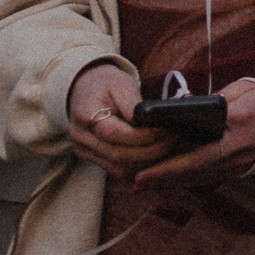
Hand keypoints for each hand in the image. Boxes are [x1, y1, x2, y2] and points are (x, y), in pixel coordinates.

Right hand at [66, 63, 173, 183]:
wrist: (85, 88)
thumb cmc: (107, 84)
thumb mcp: (122, 84)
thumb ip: (135, 105)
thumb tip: (153, 123)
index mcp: (85, 115)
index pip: (114, 133)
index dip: (144, 135)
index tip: (166, 130)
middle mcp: (80, 137)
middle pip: (117, 155)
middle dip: (151, 151)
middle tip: (174, 139)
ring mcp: (83, 150)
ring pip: (118, 168)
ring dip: (147, 162)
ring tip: (168, 146)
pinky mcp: (91, 158)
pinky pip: (117, 170)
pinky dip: (139, 165)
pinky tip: (155, 153)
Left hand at [132, 80, 254, 190]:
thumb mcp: (244, 90)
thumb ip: (214, 99)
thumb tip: (183, 106)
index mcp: (241, 128)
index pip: (199, 153)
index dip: (170, 166)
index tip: (146, 172)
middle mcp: (240, 153)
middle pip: (194, 171)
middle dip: (163, 178)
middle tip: (135, 182)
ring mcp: (241, 165)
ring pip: (199, 178)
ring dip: (171, 182)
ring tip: (144, 183)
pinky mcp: (240, 170)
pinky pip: (208, 177)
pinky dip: (186, 179)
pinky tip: (168, 180)